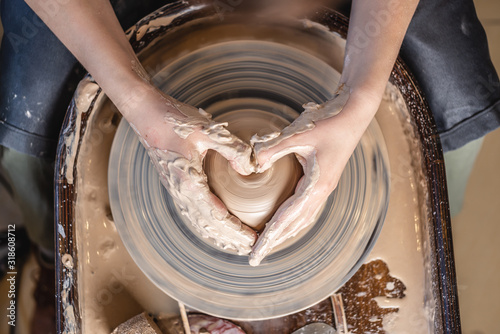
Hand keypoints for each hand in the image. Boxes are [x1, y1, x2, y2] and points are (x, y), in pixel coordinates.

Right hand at [127, 88, 257, 254]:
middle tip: (251, 247)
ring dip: (218, 235)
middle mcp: (181, 192)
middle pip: (208, 226)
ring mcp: (176, 190)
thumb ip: (233, 149)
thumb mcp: (207, 130)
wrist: (145, 113)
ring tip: (236, 244)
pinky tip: (216, 225)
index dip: (236, 231)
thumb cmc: (174, 120)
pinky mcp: (175, 184)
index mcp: (189, 183)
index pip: (217, 217)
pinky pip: (192, 212)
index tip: (254, 239)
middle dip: (230, 239)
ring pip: (198, 222)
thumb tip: (251, 169)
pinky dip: (207, 224)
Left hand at [249, 85, 376, 265]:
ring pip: (301, 219)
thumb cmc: (331, 122)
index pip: (286, 219)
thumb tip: (253, 165)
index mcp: (316, 186)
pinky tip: (284, 219)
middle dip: (273, 242)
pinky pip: (306, 208)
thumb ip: (273, 148)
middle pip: (294, 226)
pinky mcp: (323, 180)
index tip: (255, 254)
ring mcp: (324, 187)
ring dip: (284, 233)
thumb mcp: (299, 135)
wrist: (355, 114)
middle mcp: (321, 192)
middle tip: (255, 257)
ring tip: (267, 243)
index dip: (269, 238)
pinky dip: (292, 219)